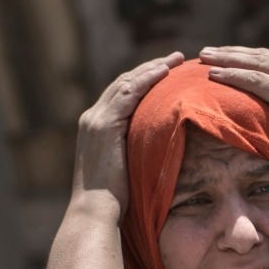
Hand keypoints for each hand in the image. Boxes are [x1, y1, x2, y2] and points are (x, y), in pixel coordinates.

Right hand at [72, 51, 184, 216]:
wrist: (95, 209)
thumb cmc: (116, 199)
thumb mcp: (128, 167)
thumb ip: (137, 151)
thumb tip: (161, 149)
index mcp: (96, 126)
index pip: (121, 94)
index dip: (144, 80)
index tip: (167, 72)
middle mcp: (92, 118)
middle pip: (124, 82)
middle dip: (150, 68)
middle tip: (175, 58)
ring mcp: (96, 120)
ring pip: (126, 83)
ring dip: (152, 68)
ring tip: (175, 60)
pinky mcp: (104, 126)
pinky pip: (128, 94)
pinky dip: (146, 80)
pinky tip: (164, 72)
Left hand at [200, 46, 268, 180]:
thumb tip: (264, 122)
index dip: (246, 57)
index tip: (222, 58)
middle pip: (263, 56)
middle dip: (233, 52)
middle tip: (206, 53)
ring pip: (258, 63)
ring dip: (228, 58)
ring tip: (203, 58)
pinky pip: (257, 81)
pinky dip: (233, 75)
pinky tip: (214, 75)